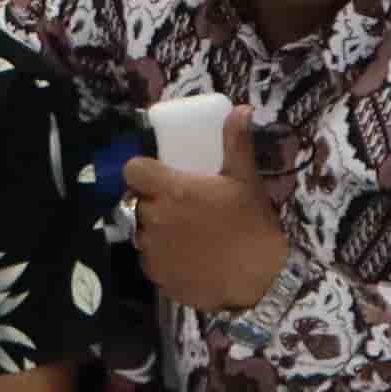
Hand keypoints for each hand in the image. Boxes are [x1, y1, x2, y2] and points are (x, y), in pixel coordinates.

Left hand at [121, 112, 292, 312]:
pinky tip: (186, 257)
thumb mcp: (246, 180)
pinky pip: (149, 258)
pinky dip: (162, 256)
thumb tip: (241, 109)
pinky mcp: (155, 275)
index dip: (143, 170)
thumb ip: (237, 143)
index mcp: (171, 190)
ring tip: (186, 233)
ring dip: (157, 228)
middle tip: (182, 205)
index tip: (158, 175)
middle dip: (154, 200)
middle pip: (138, 200)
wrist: (258, 282)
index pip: (132, 169)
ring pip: (142, 230)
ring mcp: (152, 250)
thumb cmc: (251, 226)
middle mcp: (153, 218)